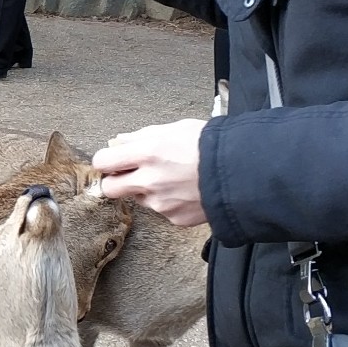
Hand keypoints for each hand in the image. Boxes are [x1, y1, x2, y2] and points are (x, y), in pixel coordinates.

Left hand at [92, 120, 207, 226]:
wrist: (243, 172)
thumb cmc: (213, 146)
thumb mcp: (175, 129)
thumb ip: (142, 137)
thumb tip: (120, 141)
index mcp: (147, 153)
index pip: (103, 162)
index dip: (107, 161)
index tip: (112, 161)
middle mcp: (149, 180)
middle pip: (110, 189)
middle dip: (116, 181)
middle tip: (130, 174)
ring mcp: (161, 202)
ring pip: (139, 199)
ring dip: (147, 190)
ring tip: (172, 178)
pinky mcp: (174, 217)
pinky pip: (162, 210)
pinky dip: (169, 202)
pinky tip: (186, 190)